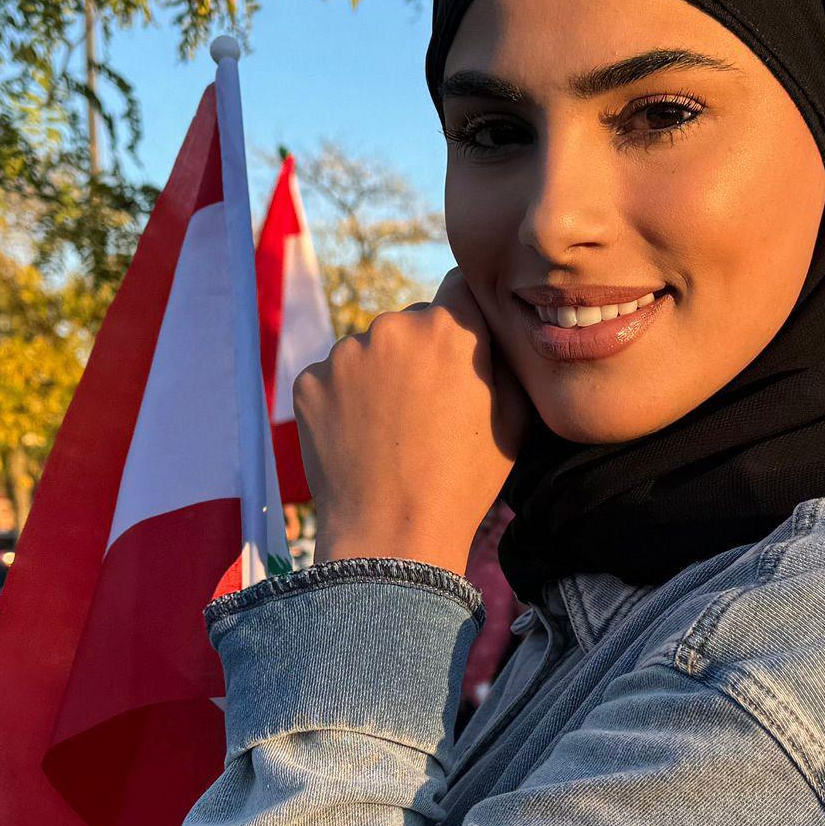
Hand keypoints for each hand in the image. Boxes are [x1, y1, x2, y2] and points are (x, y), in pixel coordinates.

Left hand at [295, 271, 525, 574]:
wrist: (391, 536)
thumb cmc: (463, 482)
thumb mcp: (515, 418)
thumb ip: (505, 359)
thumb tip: (496, 329)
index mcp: (449, 328)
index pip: (459, 289)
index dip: (464, 318)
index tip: (462, 350)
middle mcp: (392, 326)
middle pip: (412, 323)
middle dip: (421, 353)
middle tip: (427, 409)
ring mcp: (344, 353)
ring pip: (369, 351)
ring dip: (380, 377)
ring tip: (391, 432)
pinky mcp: (309, 382)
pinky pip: (332, 379)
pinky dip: (344, 402)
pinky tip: (360, 440)